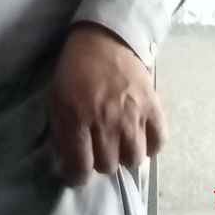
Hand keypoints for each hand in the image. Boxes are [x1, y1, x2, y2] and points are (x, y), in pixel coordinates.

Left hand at [49, 23, 166, 183]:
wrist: (103, 38)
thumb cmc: (75, 70)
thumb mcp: (57, 98)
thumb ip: (63, 132)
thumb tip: (71, 161)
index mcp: (76, 116)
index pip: (80, 167)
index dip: (76, 176)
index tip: (77, 171)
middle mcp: (106, 120)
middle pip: (108, 166)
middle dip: (100, 160)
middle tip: (98, 145)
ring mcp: (132, 114)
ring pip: (133, 160)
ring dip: (124, 155)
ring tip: (119, 141)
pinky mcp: (152, 106)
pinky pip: (158, 142)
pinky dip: (150, 145)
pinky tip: (140, 136)